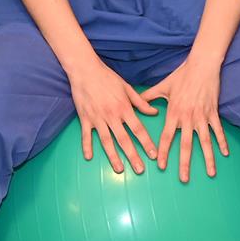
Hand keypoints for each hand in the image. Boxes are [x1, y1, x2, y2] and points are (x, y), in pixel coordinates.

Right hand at [68, 58, 157, 174]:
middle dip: (133, 156)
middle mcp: (112, 116)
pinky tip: (89, 157)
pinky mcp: (85, 118)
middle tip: (140, 170)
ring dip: (113, 156)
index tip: (154, 155)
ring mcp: (98, 118)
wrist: (86, 70)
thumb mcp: (127, 88)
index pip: (138, 129)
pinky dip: (87, 146)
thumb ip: (141, 102)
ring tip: (120, 169)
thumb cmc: (108, 78)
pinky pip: (86, 135)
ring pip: (107, 141)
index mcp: (124, 108)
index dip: (147, 143)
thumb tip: (154, 113)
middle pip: (124, 139)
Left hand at [144, 57, 228, 181]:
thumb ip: (148, 96)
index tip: (161, 166)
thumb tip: (137, 103)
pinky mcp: (213, 113)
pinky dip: (222, 143)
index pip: (167, 137)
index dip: (164, 152)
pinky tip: (225, 154)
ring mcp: (202, 116)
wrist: (202, 65)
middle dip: (184, 163)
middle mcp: (188, 117)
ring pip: (205, 142)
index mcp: (174, 112)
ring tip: (210, 173)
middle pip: (186, 145)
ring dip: (208, 158)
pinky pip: (218, 131)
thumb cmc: (181, 75)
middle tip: (184, 179)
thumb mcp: (163, 86)